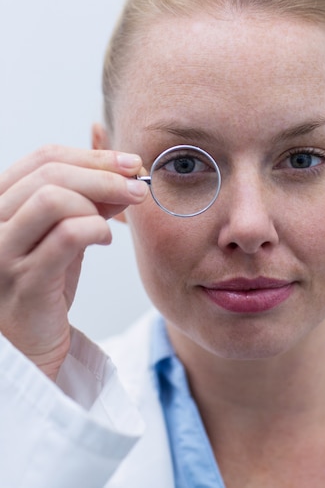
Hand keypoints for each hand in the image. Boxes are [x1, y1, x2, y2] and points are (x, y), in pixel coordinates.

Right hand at [0, 145, 147, 379]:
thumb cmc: (45, 281)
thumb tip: (128, 173)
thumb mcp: (66, 231)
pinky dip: (94, 229)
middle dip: (104, 174)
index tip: (130, 163)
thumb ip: (91, 201)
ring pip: (51, 199)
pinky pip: (65, 237)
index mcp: (0, 202)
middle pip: (50, 173)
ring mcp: (2, 252)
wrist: (30, 343)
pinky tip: (105, 239)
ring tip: (113, 220)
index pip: (44, 157)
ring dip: (97, 201)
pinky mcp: (24, 282)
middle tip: (138, 185)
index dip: (93, 155)